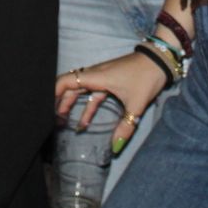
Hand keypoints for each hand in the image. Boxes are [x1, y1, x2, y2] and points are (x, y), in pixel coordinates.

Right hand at [53, 52, 167, 154]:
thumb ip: (126, 127)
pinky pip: (93, 95)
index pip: (66, 81)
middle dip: (59, 103)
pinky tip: (85, 124)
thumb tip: (115, 148)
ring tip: (63, 124)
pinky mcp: (110, 81)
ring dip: (71, 106)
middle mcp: (95, 75)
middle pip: (70, 88)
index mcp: (96, 77)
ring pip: (80, 91)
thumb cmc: (146, 77)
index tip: (46, 107)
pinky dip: (87, 108)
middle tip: (53, 122)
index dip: (53, 92)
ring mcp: (102, 78)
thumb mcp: (136, 104)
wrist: (160, 60)